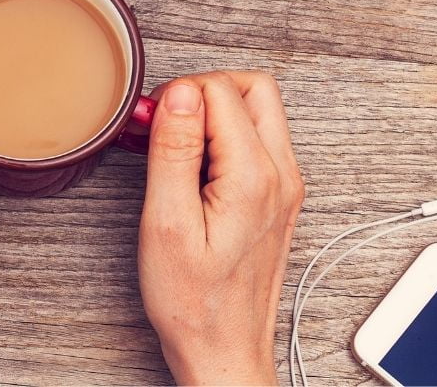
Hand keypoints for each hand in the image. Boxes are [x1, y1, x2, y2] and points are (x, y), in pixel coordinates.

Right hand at [138, 71, 303, 384]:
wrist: (224, 349)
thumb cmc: (193, 302)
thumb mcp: (166, 224)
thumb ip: (174, 150)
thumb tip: (179, 93)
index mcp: (255, 176)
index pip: (220, 89)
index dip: (176, 96)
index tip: (150, 126)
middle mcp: (282, 174)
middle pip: (253, 86)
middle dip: (204, 91)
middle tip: (167, 124)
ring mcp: (286, 185)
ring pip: (260, 108)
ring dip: (217, 112)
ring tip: (178, 149)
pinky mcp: (281, 196)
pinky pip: (260, 139)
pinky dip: (227, 136)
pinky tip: (196, 169)